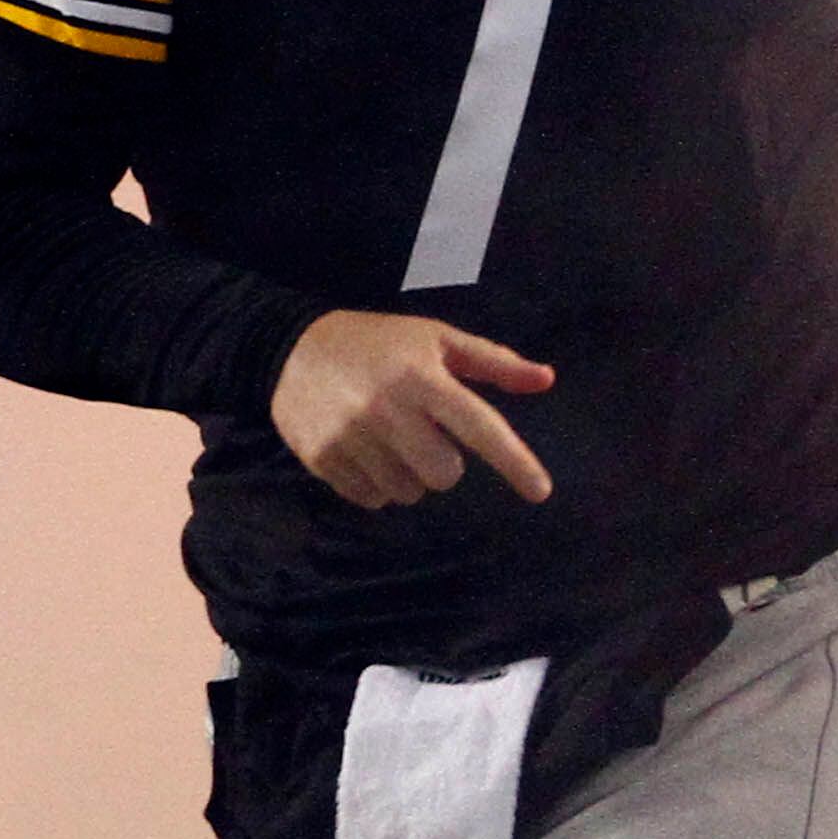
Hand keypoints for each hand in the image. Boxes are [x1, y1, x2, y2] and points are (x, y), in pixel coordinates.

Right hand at [272, 307, 554, 510]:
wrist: (291, 348)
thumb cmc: (378, 343)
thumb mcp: (435, 339)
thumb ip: (493, 362)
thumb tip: (546, 379)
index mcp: (423, 378)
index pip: (480, 427)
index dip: (515, 461)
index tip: (541, 491)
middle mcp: (389, 411)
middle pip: (445, 475)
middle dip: (442, 463)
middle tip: (422, 434)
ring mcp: (352, 439)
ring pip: (408, 492)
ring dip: (408, 474)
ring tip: (387, 439)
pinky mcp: (324, 460)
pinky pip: (373, 499)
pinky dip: (376, 483)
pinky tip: (363, 450)